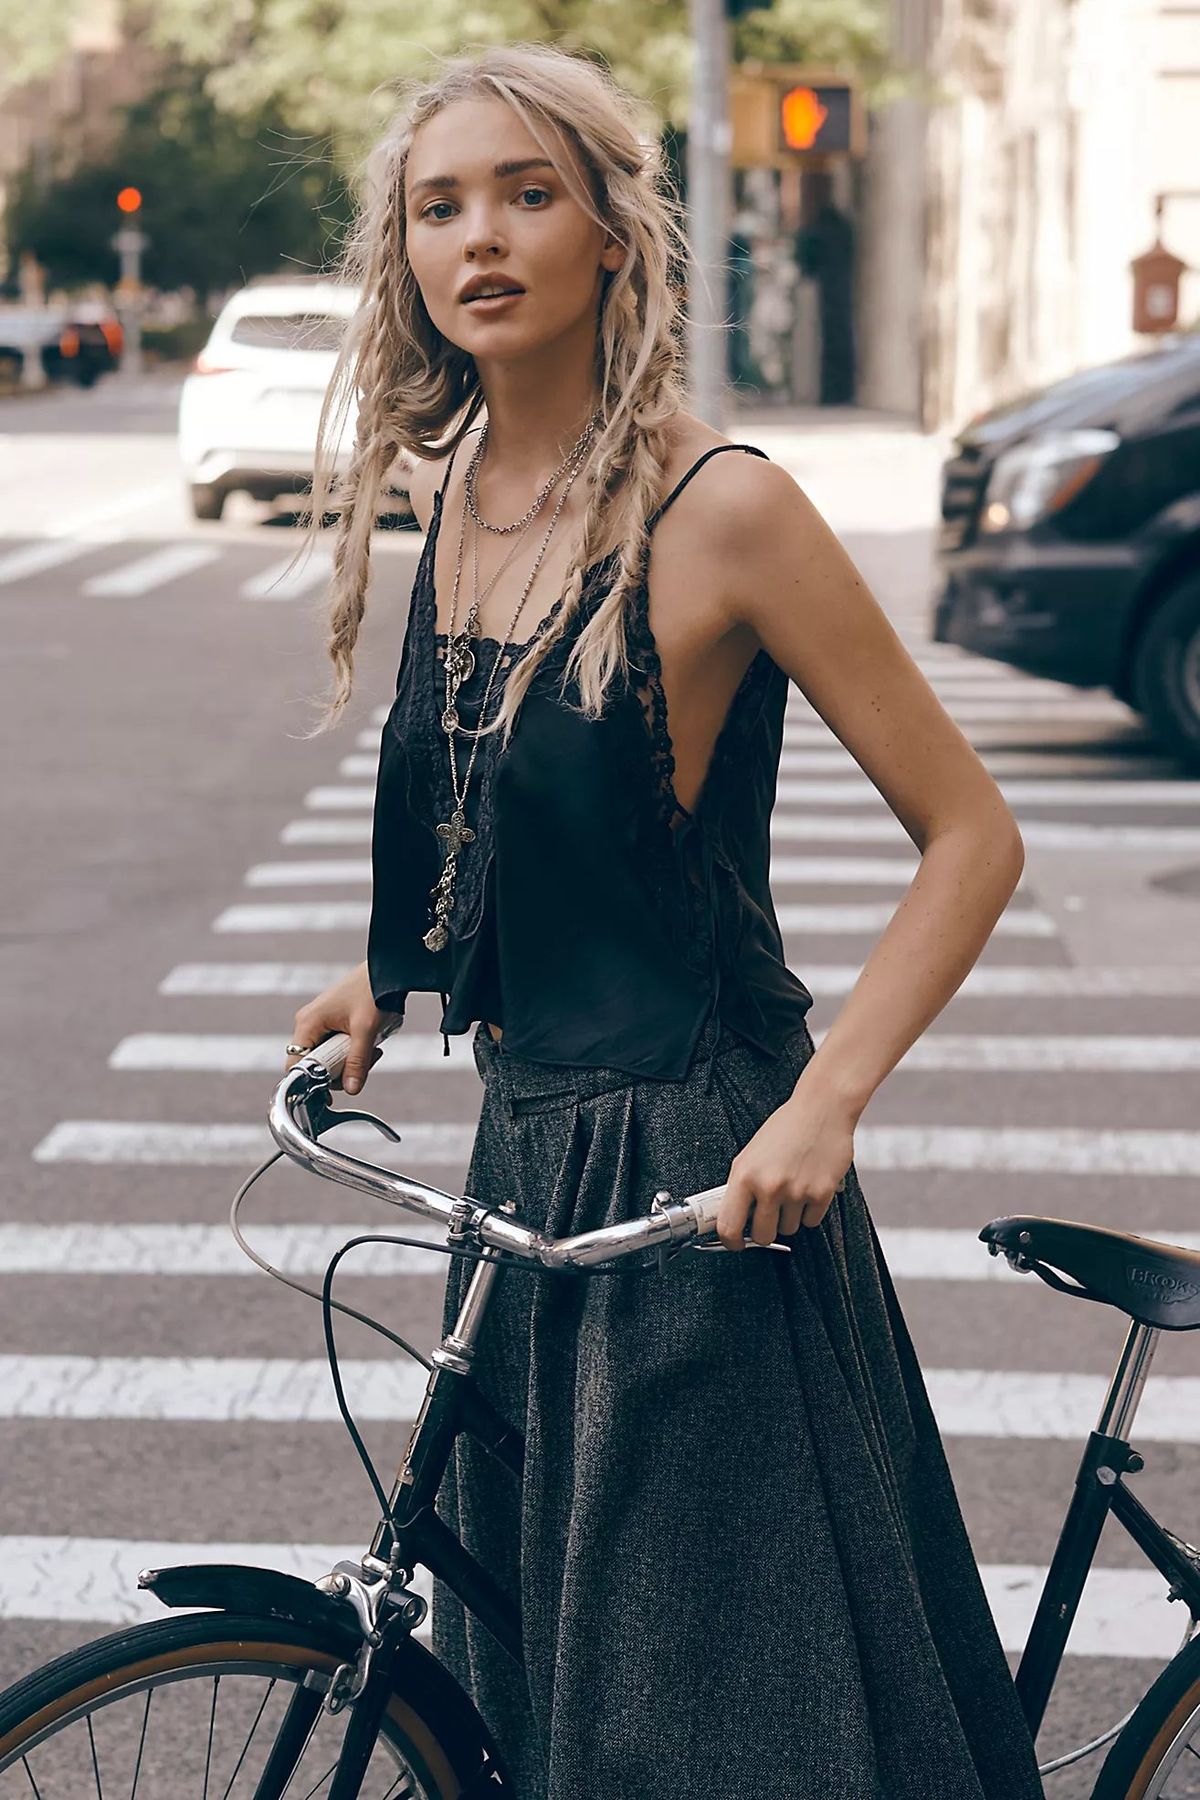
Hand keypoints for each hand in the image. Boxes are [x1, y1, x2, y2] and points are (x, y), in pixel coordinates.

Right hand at [285, 961, 400, 1094]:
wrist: (388, 971)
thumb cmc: (374, 991)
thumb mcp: (366, 1030)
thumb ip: (358, 1061)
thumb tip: (352, 1090)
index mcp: (308, 1024)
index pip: (296, 1065)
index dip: (313, 1080)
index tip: (338, 1085)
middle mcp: (309, 1024)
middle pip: (315, 1065)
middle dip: (341, 1069)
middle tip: (366, 1060)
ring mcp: (321, 1024)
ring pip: (329, 1059)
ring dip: (351, 1060)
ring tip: (372, 1048)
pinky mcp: (334, 1024)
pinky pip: (338, 1048)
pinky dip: (354, 1051)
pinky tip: (370, 1043)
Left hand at [715, 1075, 856, 1250]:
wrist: (822, 1108)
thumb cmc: (785, 1128)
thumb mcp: (751, 1154)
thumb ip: (743, 1185)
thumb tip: (735, 1218)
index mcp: (744, 1175)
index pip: (729, 1226)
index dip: (731, 1242)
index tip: (736, 1243)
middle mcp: (769, 1186)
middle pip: (763, 1236)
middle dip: (765, 1231)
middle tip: (769, 1216)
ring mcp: (796, 1191)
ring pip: (789, 1229)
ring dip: (789, 1218)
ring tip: (792, 1191)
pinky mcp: (821, 1193)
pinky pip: (811, 1222)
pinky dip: (810, 1211)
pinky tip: (809, 1188)